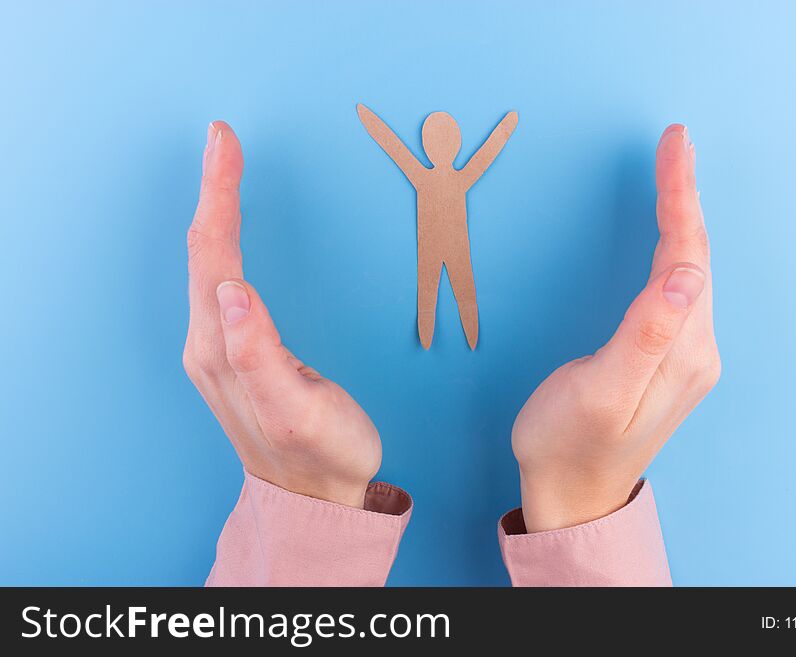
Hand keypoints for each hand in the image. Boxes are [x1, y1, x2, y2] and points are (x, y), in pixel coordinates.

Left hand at [183, 122, 380, 507]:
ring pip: (206, 263)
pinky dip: (223, 239)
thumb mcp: (298, 413)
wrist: (316, 495)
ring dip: (214, 209)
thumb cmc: (322, 454)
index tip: (226, 144)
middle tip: (224, 139)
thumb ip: (260, 356)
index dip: (220, 196)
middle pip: (203, 251)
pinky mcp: (230, 351)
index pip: (215, 257)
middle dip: (213, 189)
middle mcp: (209, 345)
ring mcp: (216, 348)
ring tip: (225, 166)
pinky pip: (217, 280)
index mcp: (224, 351)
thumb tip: (233, 291)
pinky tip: (230, 228)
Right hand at [512, 124, 720, 531]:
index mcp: (681, 351)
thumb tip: (685, 273)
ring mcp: (684, 356)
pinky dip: (673, 248)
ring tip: (673, 175)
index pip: (686, 256)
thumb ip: (644, 334)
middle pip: (696, 257)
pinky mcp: (667, 360)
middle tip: (674, 144)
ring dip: (683, 218)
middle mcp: (694, 350)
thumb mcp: (601, 390)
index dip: (680, 197)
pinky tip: (668, 237)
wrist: (569, 492)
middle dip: (685, 195)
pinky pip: (679, 290)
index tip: (674, 146)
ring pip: (691, 271)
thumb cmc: (568, 442)